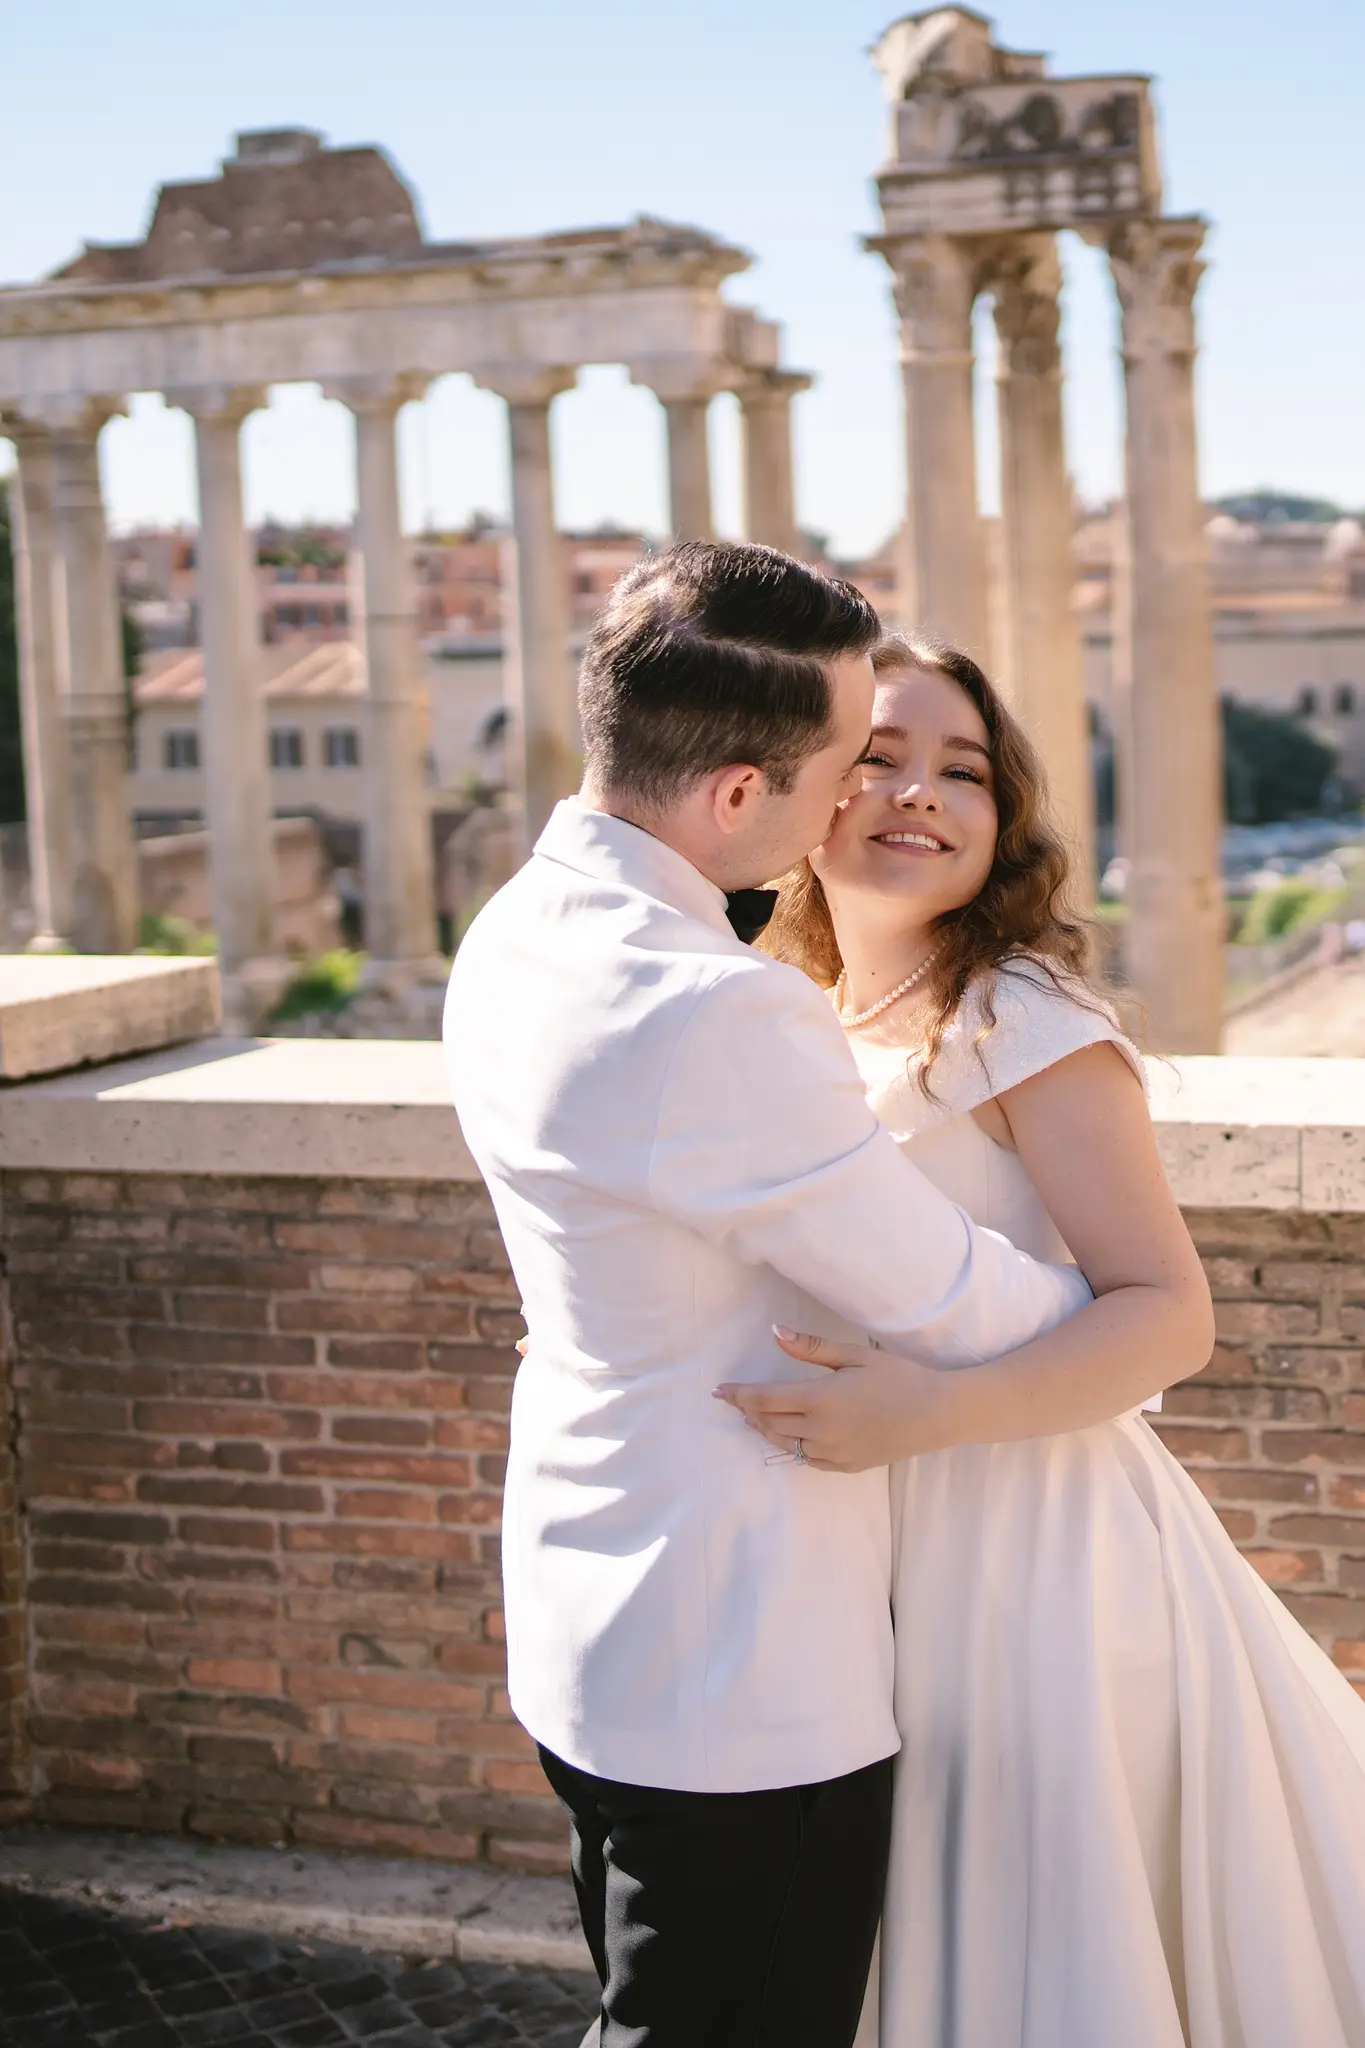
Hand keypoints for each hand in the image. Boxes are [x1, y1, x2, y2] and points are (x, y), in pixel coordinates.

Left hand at [714, 1326, 963, 1472]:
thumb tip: (774, 1332)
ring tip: (754, 1417)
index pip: (765, 1399)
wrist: (937, 1414)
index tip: (721, 1390)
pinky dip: (790, 1446)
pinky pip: (807, 1459)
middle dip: (748, 1411)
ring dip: (765, 1429)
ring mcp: (833, 1453)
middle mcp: (821, 1430)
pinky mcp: (845, 1466)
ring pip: (785, 1443)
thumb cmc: (899, 1377)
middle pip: (769, 1422)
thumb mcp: (855, 1355)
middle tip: (733, 1401)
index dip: (739, 1395)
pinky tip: (788, 1436)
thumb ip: (811, 1348)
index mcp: (820, 1399)